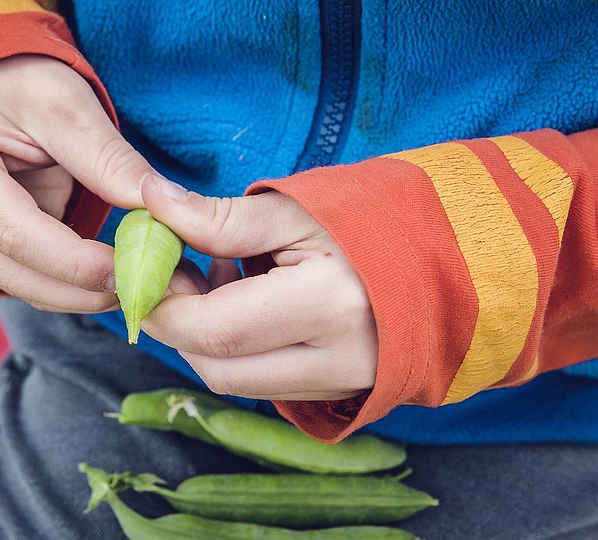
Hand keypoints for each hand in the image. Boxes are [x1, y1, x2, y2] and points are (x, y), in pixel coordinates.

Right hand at [0, 56, 155, 312]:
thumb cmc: (14, 77)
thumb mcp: (63, 101)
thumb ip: (106, 157)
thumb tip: (161, 206)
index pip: (14, 233)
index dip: (76, 263)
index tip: (133, 272)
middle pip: (14, 273)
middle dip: (85, 290)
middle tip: (151, 291)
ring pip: (20, 285)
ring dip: (81, 294)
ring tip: (142, 286)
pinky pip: (23, 276)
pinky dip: (69, 283)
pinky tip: (113, 277)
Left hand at [140, 175, 378, 400]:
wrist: (457, 256)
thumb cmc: (378, 219)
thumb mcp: (296, 209)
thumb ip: (218, 218)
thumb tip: (150, 203)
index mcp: (328, 306)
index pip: (212, 330)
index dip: (162, 303)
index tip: (140, 268)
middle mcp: (337, 360)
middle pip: (217, 368)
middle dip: (177, 323)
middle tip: (174, 270)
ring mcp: (343, 384)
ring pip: (237, 382)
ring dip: (206, 337)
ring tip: (220, 276)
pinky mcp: (341, 391)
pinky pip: (264, 383)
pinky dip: (238, 348)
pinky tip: (249, 300)